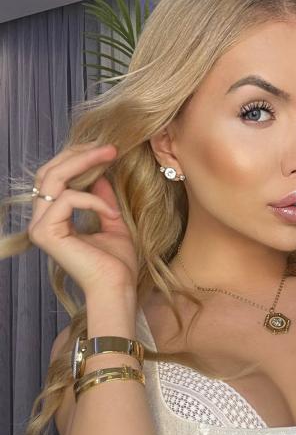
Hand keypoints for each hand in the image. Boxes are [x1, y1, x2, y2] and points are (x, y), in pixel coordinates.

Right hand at [27, 142, 138, 296]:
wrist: (117, 287)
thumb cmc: (117, 263)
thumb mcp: (112, 221)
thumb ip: (102, 199)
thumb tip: (99, 174)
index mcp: (53, 219)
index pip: (56, 178)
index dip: (78, 159)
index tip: (107, 150)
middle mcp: (41, 221)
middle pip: (50, 171)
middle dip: (79, 154)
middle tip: (109, 147)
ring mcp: (40, 227)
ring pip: (54, 178)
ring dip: (85, 162)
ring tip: (111, 156)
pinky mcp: (45, 233)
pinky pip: (68, 199)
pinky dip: (94, 201)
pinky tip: (113, 216)